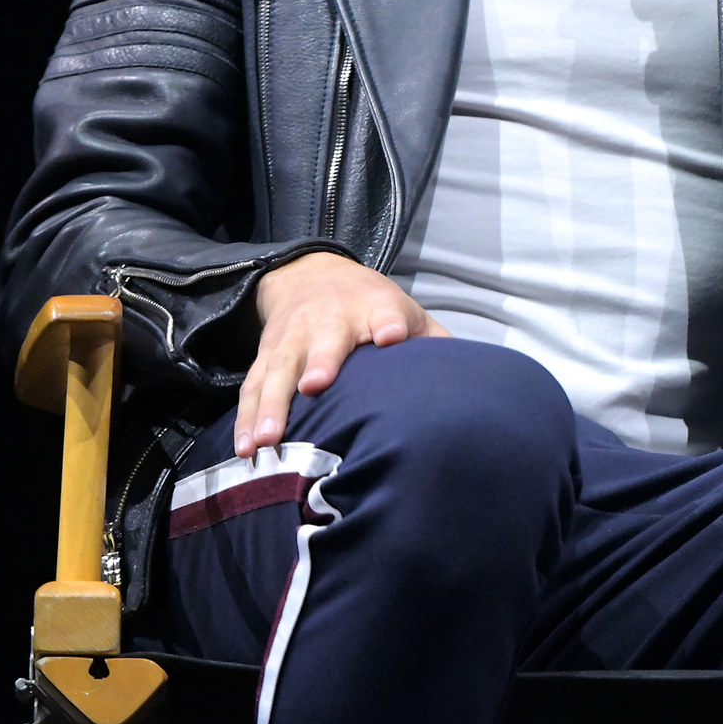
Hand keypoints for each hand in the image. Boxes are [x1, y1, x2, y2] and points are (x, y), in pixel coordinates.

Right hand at [235, 250, 449, 454]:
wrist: (311, 274)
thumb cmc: (372, 308)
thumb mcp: (408, 313)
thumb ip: (435, 344)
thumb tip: (477, 383)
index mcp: (375, 308)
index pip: (387, 313)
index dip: (391, 323)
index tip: (395, 335)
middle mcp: (330, 320)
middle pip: (325, 341)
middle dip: (320, 361)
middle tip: (316, 386)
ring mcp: (294, 338)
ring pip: (280, 370)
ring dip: (271, 405)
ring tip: (266, 441)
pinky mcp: (267, 355)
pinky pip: (253, 387)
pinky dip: (247, 417)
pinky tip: (245, 449)